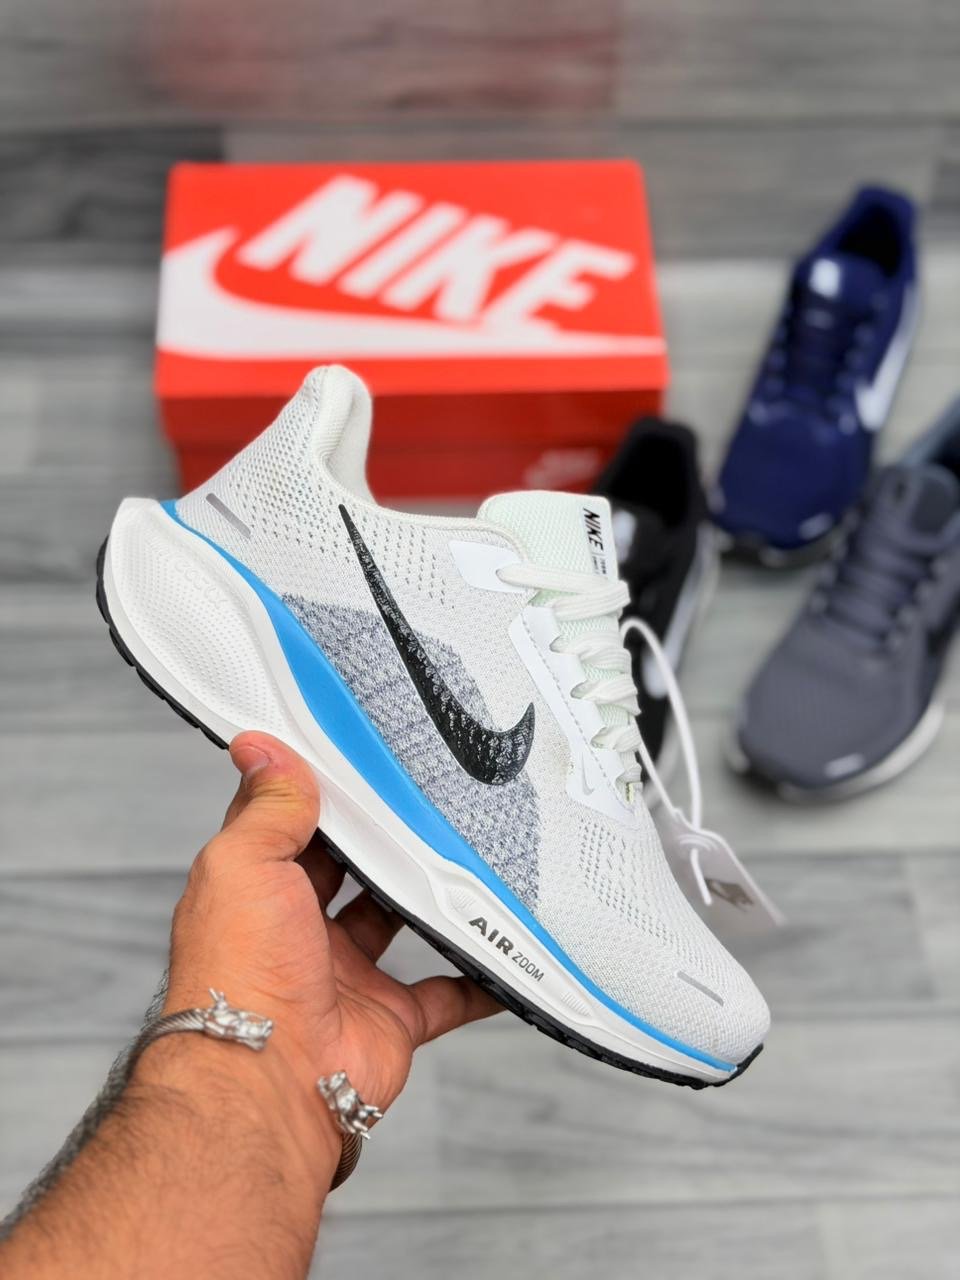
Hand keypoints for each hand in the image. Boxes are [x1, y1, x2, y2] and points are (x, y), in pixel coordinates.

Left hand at [159, 731, 500, 1121]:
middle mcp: (299, 936)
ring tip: (465, 854)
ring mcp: (347, 978)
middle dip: (382, 843)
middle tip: (424, 800)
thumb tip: (260, 748)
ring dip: (428, 897)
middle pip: (351, 875)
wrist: (268, 1081)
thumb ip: (265, 808)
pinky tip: (501, 950)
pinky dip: (476, 978)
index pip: (292, 831)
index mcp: (259, 894)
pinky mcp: (391, 1020)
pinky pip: (446, 994)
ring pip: (398, 925)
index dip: (321, 797)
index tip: (359, 761)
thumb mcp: (243, 864)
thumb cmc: (241, 974)